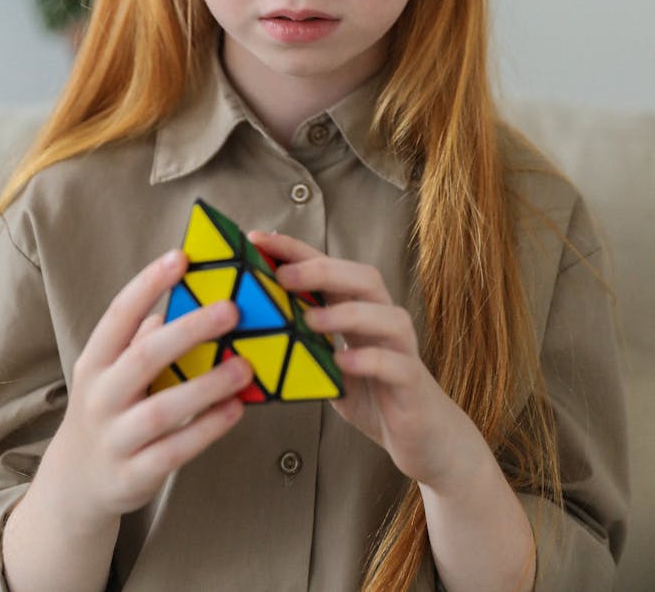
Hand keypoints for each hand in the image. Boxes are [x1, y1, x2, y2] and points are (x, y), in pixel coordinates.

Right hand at [44, 249, 253, 533]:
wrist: (75, 484)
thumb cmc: (108, 410)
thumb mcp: (111, 373)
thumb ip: (145, 339)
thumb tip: (193, 300)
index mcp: (94, 362)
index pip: (118, 315)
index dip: (148, 283)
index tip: (181, 257)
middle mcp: (99, 397)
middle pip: (144, 358)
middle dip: (189, 330)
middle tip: (231, 309)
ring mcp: (115, 438)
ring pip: (162, 409)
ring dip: (207, 384)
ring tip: (244, 365)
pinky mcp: (133, 475)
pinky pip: (175, 450)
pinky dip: (207, 428)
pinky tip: (235, 409)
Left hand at [248, 230, 479, 490]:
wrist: (426, 440)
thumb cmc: (373, 395)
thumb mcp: (329, 366)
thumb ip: (304, 344)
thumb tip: (253, 328)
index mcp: (360, 310)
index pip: (329, 268)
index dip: (295, 250)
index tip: (258, 239)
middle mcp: (384, 320)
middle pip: (363, 278)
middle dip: (321, 271)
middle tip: (283, 276)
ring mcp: (402, 348)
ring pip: (385, 315)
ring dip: (346, 312)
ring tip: (310, 320)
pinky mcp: (412, 381)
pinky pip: (395, 363)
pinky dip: (369, 359)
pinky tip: (343, 362)